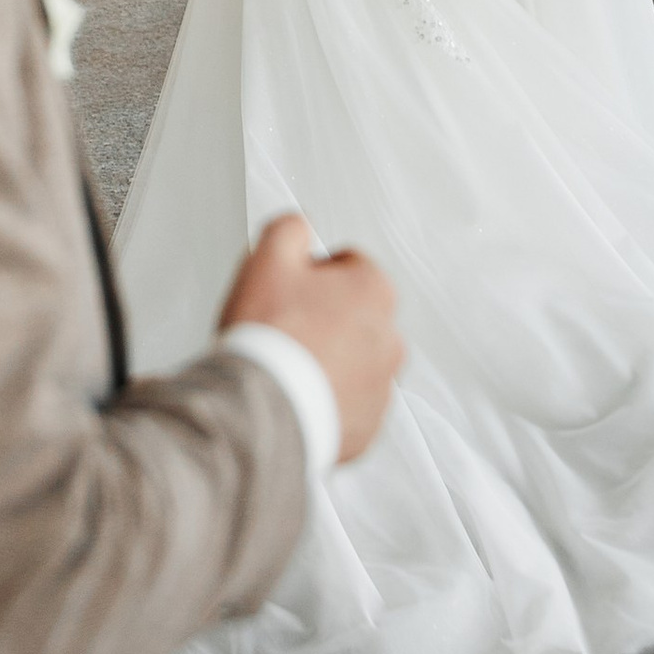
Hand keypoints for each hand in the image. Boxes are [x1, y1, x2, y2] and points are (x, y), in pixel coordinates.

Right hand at [222, 212, 403, 462]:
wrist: (263, 411)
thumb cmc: (271, 336)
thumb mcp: (268, 257)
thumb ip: (290, 228)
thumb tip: (300, 227)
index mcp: (375, 289)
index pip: (347, 264)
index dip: (310, 273)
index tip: (288, 289)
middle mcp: (391, 338)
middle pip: (354, 314)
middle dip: (323, 318)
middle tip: (285, 328)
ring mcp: (382, 386)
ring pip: (353, 361)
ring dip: (328, 359)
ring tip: (288, 366)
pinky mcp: (368, 425)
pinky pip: (348, 404)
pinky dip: (327, 399)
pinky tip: (295, 395)